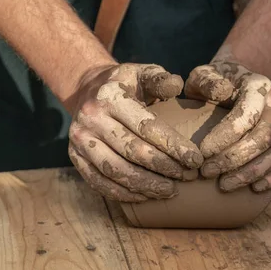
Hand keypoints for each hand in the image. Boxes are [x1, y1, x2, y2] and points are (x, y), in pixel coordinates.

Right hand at [67, 63, 202, 201]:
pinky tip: (145, 196)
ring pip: (115, 170)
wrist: (86, 89)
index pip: (146, 127)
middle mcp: (91, 118)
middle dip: (164, 168)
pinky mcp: (75, 157)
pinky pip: (99, 182)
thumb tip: (178, 85)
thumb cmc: (125, 83)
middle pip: (132, 151)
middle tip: (188, 177)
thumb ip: (160, 79)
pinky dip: (123, 193)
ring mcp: (79, 140)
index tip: (195, 160)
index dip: (173, 146)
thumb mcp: (142, 72)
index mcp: (110, 97)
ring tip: (170, 191)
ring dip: (146, 185)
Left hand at [184, 61, 270, 191]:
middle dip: (234, 160)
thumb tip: (222, 92)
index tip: (202, 153)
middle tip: (208, 172)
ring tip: (225, 185)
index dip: (224, 137)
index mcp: (259, 86)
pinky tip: (255, 188)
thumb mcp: (204, 74)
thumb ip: (207, 81)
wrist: (237, 82)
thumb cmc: (214, 82)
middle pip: (263, 139)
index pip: (246, 115)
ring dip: (251, 174)